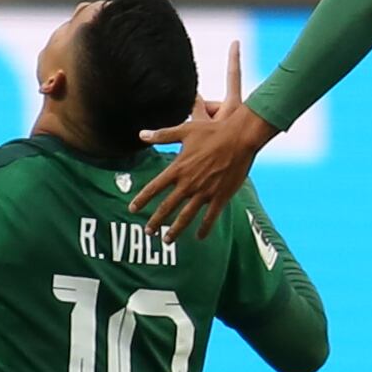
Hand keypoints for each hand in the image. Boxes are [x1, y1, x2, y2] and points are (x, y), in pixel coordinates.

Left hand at [129, 41, 274, 239]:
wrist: (239, 138)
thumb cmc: (212, 132)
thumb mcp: (184, 130)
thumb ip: (162, 135)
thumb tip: (141, 134)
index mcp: (178, 168)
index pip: (153, 188)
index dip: (141, 200)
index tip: (132, 209)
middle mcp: (188, 183)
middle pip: (166, 207)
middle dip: (156, 221)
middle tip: (148, 232)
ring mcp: (204, 192)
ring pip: (186, 217)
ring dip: (175, 230)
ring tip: (167, 240)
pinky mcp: (220, 196)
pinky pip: (210, 218)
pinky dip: (204, 229)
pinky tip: (199, 237)